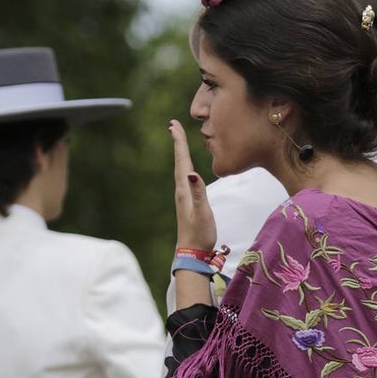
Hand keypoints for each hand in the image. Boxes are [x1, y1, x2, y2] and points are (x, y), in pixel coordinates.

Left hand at [170, 120, 215, 250]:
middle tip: (173, 125)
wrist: (193, 252)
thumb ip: (199, 193)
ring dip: (180, 153)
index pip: (183, 161)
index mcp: (184, 190)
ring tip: (178, 139)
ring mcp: (184, 196)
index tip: (174, 125)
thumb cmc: (200, 234)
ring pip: (181, 168)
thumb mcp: (203, 213)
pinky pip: (185, 177)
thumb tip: (193, 173)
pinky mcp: (188, 202)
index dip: (179, 142)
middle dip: (178, 142)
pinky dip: (185, 165)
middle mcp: (181, 191)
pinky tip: (187, 166)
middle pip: (179, 161)